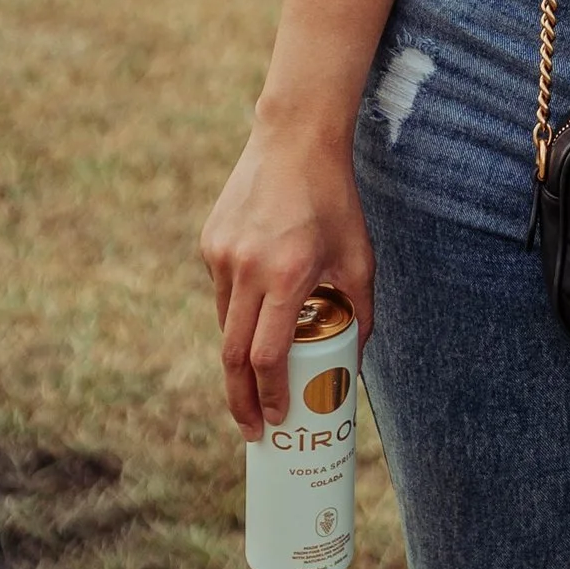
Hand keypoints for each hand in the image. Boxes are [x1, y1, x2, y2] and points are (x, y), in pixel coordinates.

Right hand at [199, 116, 374, 434]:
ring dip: (239, 356)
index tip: (273, 420)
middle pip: (233, 355)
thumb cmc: (335, 200)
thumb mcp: (359, 257)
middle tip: (251, 428)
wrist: (294, 139)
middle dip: (240, 399)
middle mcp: (248, 269)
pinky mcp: (209, 243)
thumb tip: (353, 362)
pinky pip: (223, 292)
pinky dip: (239, 310)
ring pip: (226, 324)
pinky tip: (260, 304)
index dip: (268, 395)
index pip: (268, 356)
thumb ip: (360, 311)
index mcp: (288, 276)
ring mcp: (222, 256)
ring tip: (258, 378)